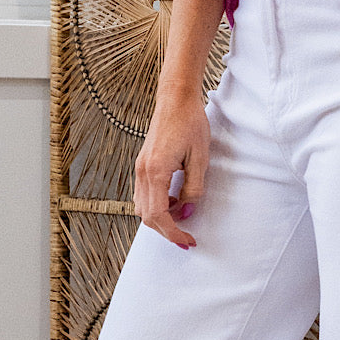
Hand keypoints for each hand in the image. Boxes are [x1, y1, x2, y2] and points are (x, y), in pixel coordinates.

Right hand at [133, 95, 210, 247]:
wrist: (176, 99)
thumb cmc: (190, 122)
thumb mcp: (200, 158)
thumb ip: (194, 188)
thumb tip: (188, 211)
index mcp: (156, 171)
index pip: (159, 215)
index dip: (173, 232)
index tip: (187, 240)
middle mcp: (143, 172)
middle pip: (147, 216)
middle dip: (166, 230)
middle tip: (186, 237)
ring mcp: (140, 168)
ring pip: (142, 206)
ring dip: (160, 218)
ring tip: (182, 217)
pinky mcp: (143, 164)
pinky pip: (144, 194)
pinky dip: (156, 204)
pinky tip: (173, 200)